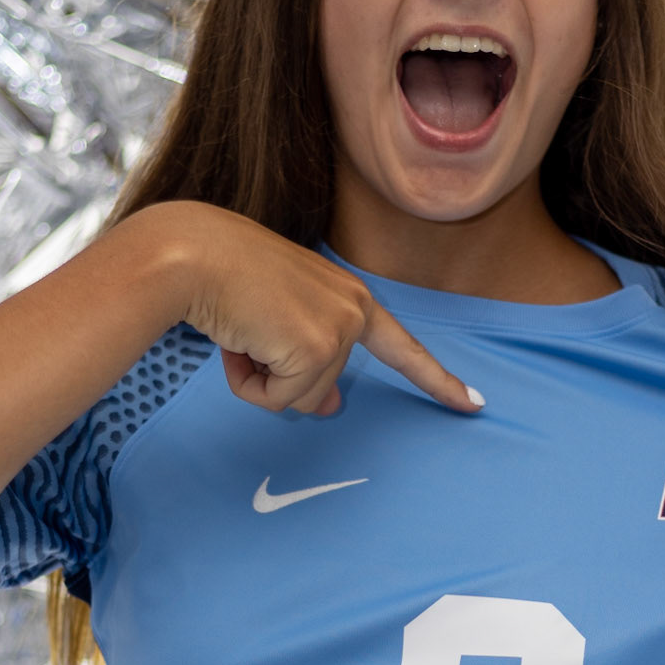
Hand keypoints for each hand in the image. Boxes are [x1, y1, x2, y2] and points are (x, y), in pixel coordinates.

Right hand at [148, 200, 482, 417]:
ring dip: (256, 378)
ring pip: (299, 396)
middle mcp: (355, 309)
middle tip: (246, 334)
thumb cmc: (222, 278)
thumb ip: (309, 362)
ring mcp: (340, 328)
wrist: (192, 255)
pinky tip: (236, 343)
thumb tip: (328, 409)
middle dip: (276, 377)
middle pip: (322, 386)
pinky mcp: (317, 348)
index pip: (401, 347)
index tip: (472, 406)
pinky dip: (249, 384)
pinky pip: (280, 400)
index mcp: (349, 296)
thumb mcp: (275, 323)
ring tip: (238, 332)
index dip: (436, 380)